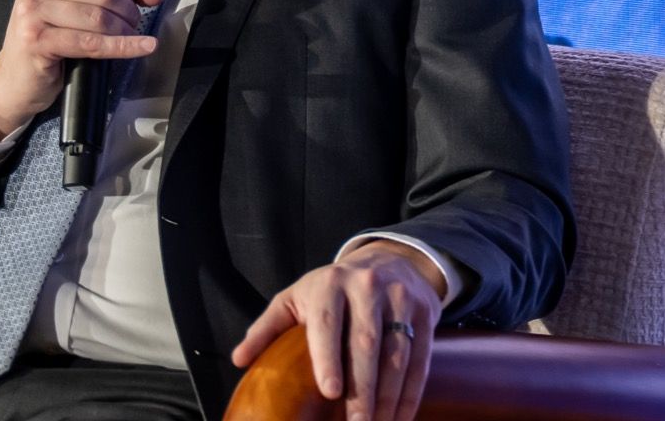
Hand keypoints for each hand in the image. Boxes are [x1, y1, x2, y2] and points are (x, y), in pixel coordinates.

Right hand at [0, 0, 161, 140]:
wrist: (19, 75)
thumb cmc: (54, 33)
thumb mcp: (83, 1)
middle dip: (128, 10)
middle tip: (132, 23)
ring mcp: (32, 9)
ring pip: (99, 17)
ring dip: (124, 30)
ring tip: (128, 36)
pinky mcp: (36, 39)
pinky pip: (91, 43)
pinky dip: (123, 46)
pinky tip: (144, 47)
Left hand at [232, 240, 443, 420]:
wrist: (390, 259)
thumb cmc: (334, 288)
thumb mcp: (297, 296)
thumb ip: (268, 327)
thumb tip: (239, 360)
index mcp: (329, 284)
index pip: (328, 322)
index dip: (328, 357)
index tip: (330, 391)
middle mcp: (367, 287)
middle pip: (367, 343)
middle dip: (363, 389)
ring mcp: (400, 298)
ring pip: (397, 354)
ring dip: (389, 397)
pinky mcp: (425, 313)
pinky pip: (420, 358)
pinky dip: (411, 393)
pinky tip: (400, 417)